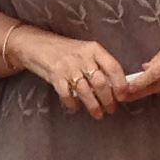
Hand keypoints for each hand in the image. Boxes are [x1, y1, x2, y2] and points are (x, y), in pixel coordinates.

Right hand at [14, 28, 128, 118]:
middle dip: (108, 100)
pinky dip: (73, 104)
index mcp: (94, 49)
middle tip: (111, 109)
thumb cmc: (64, 51)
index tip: (124, 96)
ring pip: (86, 92)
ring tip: (98, 114)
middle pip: (101, 83)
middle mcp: (82, 57)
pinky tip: (76, 107)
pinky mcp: (55, 76)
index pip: (113, 67)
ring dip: (94, 106)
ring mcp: (68, 67)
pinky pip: (68, 95)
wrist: (35, 45)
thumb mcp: (84, 51)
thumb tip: (116, 86)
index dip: (121, 84)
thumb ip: (99, 64)